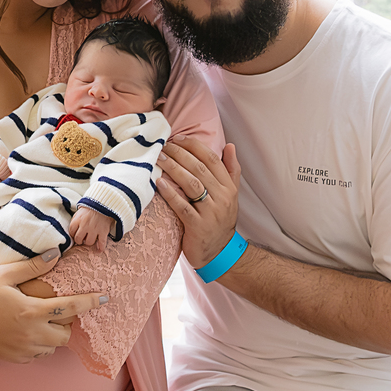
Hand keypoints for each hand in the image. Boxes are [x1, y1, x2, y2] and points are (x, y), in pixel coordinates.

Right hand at [0, 250, 106, 362]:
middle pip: (65, 333)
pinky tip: (27, 332)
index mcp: (31, 311)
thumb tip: (56, 255)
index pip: (71, 307)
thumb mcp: (3, 275)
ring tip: (41, 320)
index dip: (90, 302)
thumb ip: (32, 267)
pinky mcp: (14, 358)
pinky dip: (39, 345)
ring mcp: (22, 349)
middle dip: (67, 322)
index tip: (105, 298)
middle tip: (57, 309)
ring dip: (53, 334)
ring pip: (53, 347)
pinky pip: (37, 355)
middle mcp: (31, 334)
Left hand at [69, 206, 113, 249]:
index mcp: (77, 220)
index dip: (73, 234)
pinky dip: (101, 247)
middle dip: (79, 240)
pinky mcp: (103, 231)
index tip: (76, 234)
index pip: (71, 232)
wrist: (103, 203)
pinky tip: (99, 250)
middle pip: (78, 239)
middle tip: (82, 239)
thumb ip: (75, 221)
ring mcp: (94, 229)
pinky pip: (102, 242)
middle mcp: (85, 225)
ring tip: (89, 240)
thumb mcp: (79, 212)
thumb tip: (73, 233)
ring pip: (89, 242)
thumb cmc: (90, 209)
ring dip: (89, 242)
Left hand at [156, 138, 240, 268]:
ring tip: (159, 159)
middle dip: (180, 154)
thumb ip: (230, 170)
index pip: (212, 159)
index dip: (194, 146)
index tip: (178, 138)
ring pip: (192, 184)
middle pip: (200, 169)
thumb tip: (230, 145)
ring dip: (174, 169)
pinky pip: (183, 207)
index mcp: (229, 187)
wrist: (219, 252)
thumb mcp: (230, 195)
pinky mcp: (199, 227)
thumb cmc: (219, 219)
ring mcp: (212, 213)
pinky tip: (159, 183)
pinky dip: (171, 194)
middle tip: (163, 146)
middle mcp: (223, 198)